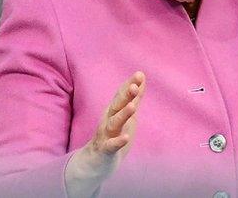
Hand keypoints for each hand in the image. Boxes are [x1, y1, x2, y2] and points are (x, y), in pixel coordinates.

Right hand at [65, 71, 144, 197]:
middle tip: (134, 86)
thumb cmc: (113, 135)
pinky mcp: (105, 150)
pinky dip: (118, 141)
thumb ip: (133, 98)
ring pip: (114, 123)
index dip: (129, 85)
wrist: (95, 163)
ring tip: (132, 107)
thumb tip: (141, 79)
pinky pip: (111, 145)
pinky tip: (126, 137)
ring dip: (123, 115)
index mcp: (114, 112)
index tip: (140, 74)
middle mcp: (108, 120)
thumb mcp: (125, 115)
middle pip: (116, 106)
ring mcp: (106, 135)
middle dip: (125, 95)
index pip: (121, 95)